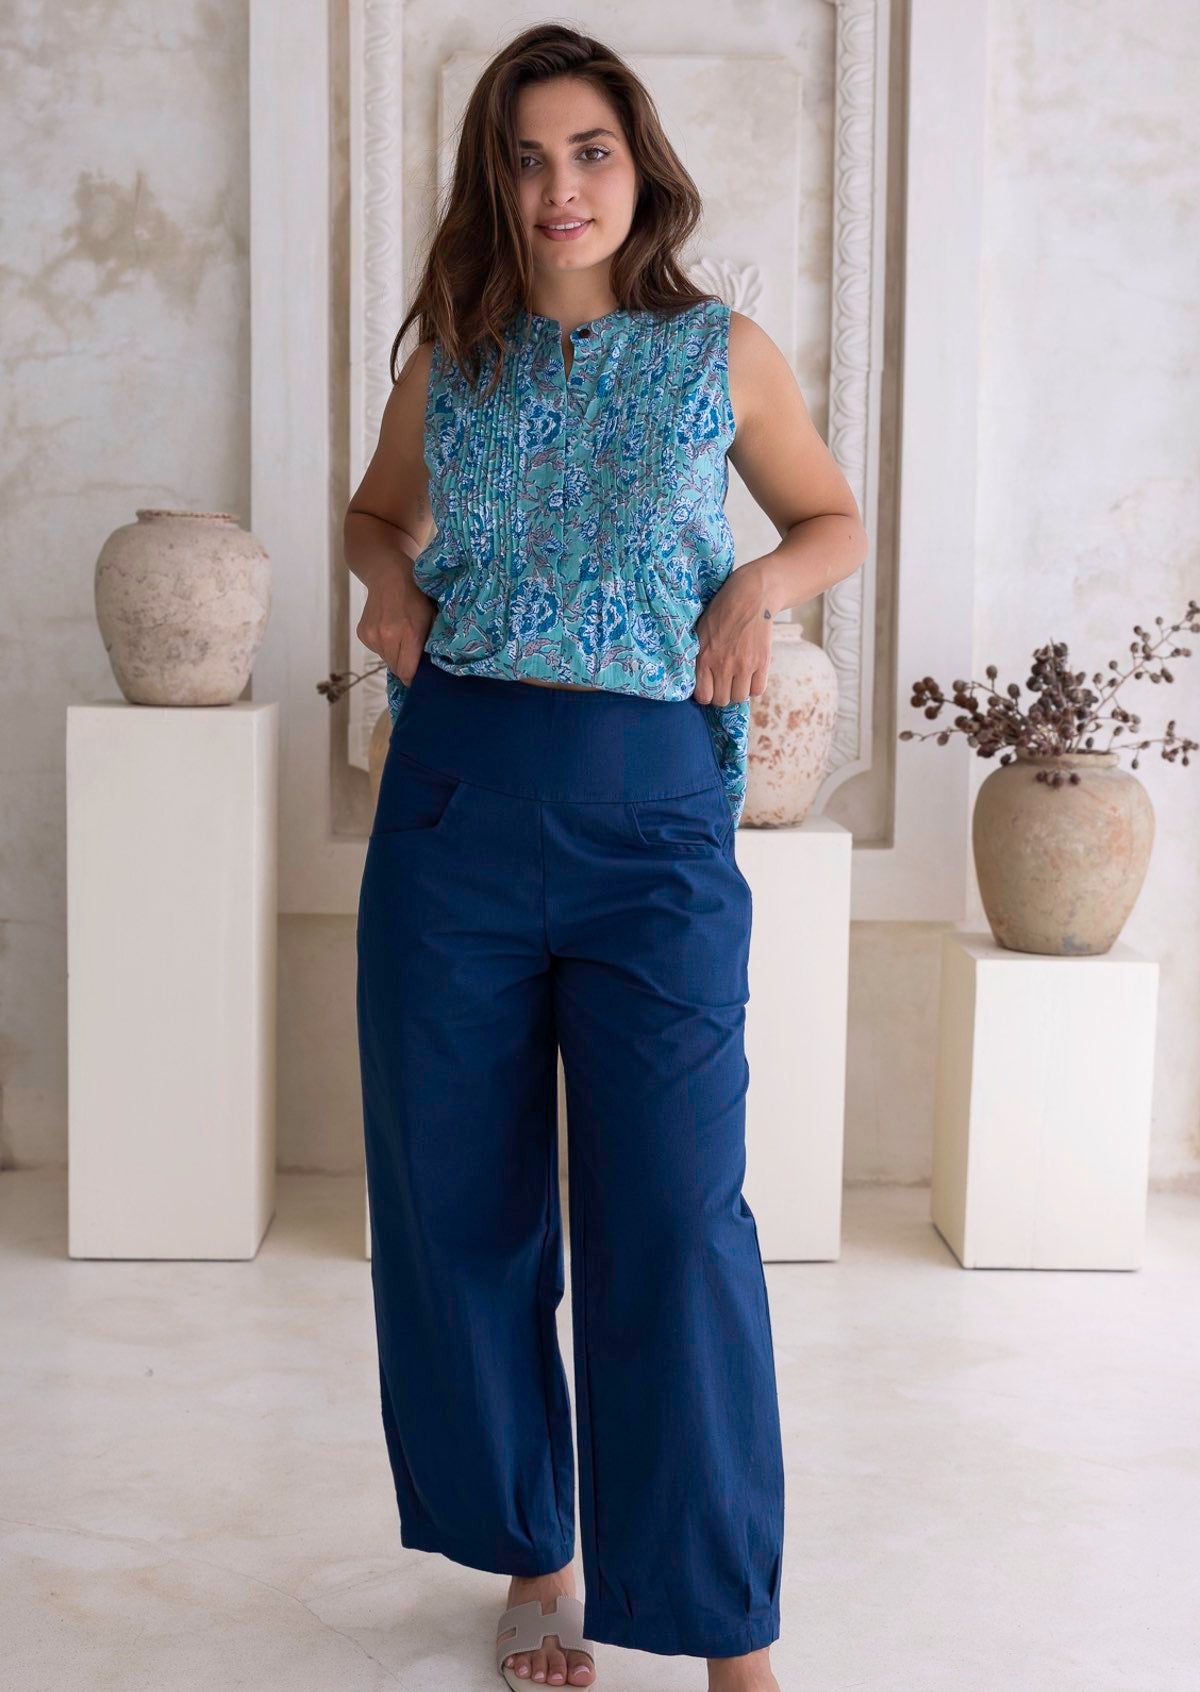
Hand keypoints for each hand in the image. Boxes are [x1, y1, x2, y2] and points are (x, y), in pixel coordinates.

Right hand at [355, 558, 436, 687]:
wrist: (388, 575)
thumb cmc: (416, 596)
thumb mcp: (431, 617)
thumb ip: (430, 642)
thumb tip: (432, 667)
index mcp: (408, 633)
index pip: (407, 672)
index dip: (414, 678)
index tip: (420, 678)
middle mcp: (386, 636)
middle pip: (396, 669)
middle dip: (405, 665)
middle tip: (413, 654)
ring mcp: (371, 635)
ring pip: (386, 660)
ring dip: (394, 654)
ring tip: (400, 636)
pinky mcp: (362, 633)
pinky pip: (376, 650)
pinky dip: (384, 645)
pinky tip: (389, 629)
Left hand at [692, 561, 773, 707]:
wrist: (750, 595)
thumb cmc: (722, 610)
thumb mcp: (700, 631)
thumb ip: (697, 656)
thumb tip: (695, 680)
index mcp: (704, 657)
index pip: (703, 696)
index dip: (706, 694)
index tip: (709, 687)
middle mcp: (723, 665)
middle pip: (722, 700)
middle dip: (722, 694)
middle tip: (724, 682)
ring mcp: (744, 665)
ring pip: (739, 697)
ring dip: (738, 691)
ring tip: (738, 678)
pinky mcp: (762, 662)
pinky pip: (758, 690)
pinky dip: (754, 686)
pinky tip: (750, 675)